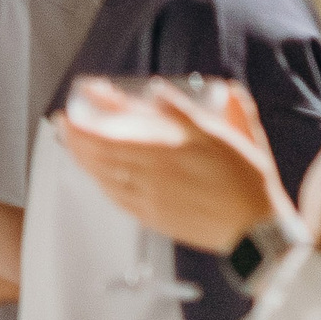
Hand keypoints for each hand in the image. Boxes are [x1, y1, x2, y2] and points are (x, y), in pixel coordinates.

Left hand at [57, 80, 288, 253]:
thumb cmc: (248, 180)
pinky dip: (101, 183)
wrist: (255, 228)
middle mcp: (155, 175)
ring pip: (104, 176)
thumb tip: (161, 91)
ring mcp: (150, 198)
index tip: (78, 103)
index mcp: (172, 150)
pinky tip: (95, 175)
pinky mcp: (152, 218)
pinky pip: (116, 198)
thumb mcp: (228, 135)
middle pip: (103, 153)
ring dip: (83, 158)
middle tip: (65, 123)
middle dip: (77, 137)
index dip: (92, 117)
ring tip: (72, 144)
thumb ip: (191, 113)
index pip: (118, 131)